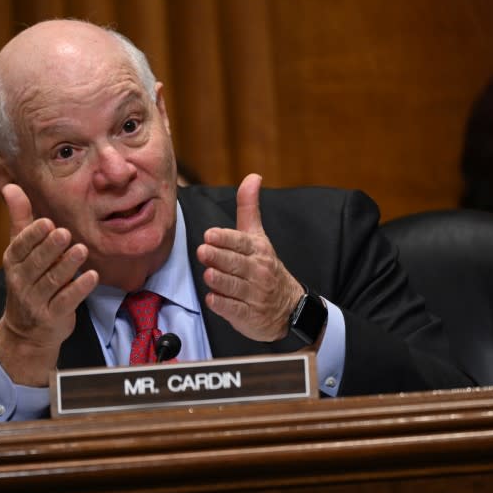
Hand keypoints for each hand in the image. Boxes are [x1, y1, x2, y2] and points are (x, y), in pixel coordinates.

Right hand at [0, 184, 98, 385]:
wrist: (27, 332)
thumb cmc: (28, 280)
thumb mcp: (20, 251)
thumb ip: (20, 218)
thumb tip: (11, 184)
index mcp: (13, 262)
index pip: (20, 247)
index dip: (32, 236)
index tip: (46, 223)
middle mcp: (21, 281)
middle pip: (36, 263)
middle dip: (50, 248)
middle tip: (65, 233)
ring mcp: (36, 301)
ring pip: (52, 281)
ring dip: (67, 265)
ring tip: (81, 250)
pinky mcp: (53, 316)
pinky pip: (66, 301)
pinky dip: (79, 289)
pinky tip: (92, 277)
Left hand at [196, 173, 303, 341]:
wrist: (289, 307)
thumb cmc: (265, 267)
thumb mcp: (259, 237)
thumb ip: (249, 208)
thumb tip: (252, 177)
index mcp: (258, 250)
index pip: (241, 242)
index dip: (225, 239)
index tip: (210, 235)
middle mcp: (258, 272)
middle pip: (236, 264)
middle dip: (219, 257)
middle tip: (203, 251)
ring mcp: (254, 295)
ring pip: (234, 287)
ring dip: (220, 280)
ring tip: (209, 273)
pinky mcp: (249, 316)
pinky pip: (235, 310)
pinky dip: (223, 305)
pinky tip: (212, 299)